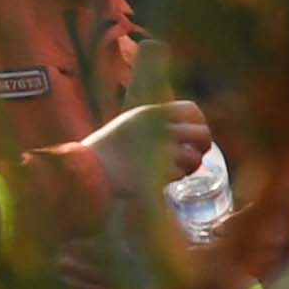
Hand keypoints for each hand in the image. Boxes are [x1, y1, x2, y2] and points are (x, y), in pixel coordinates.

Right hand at [80, 99, 221, 193]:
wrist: (85, 169)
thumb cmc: (106, 149)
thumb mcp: (130, 123)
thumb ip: (155, 123)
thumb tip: (182, 130)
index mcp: (151, 113)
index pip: (192, 110)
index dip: (199, 122)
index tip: (193, 135)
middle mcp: (159, 128)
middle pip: (202, 133)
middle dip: (203, 146)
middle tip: (195, 154)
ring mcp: (161, 151)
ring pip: (195, 157)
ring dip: (190, 166)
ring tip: (177, 169)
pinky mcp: (159, 172)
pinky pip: (181, 174)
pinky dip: (176, 178)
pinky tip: (164, 178)